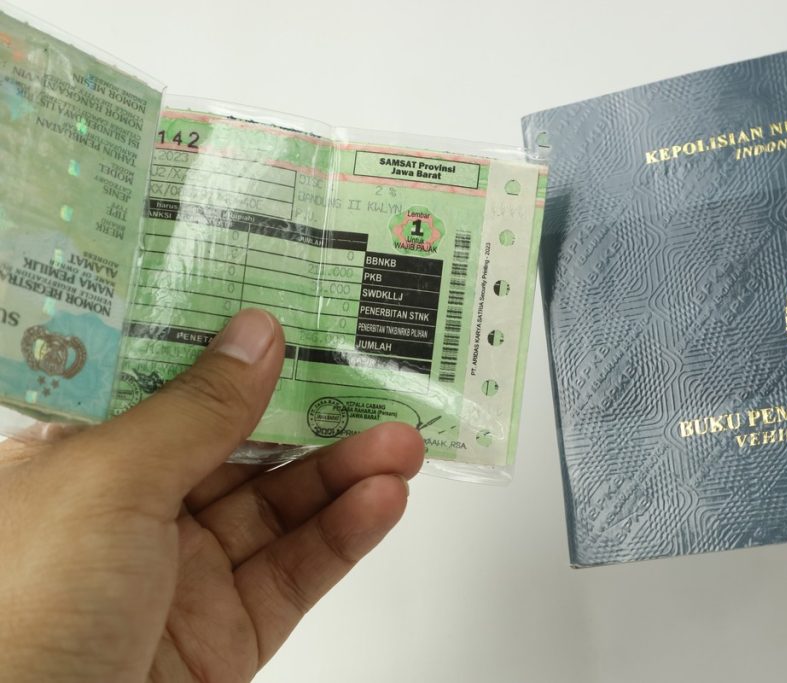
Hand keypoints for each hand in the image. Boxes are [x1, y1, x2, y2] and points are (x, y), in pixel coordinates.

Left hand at [0, 309, 423, 682]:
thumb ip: (194, 408)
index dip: (227, 348)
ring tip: (401, 441)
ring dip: (346, 472)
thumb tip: (253, 337)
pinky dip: (345, 534)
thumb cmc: (27, 614)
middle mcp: (130, 514)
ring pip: (281, 508)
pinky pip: (298, 571)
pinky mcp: (228, 632)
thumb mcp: (109, 481)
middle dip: (309, 411)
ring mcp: (183, 576)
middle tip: (371, 375)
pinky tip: (381, 500)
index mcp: (77, 463)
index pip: (164, 388)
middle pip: (239, 444)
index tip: (286, 311)